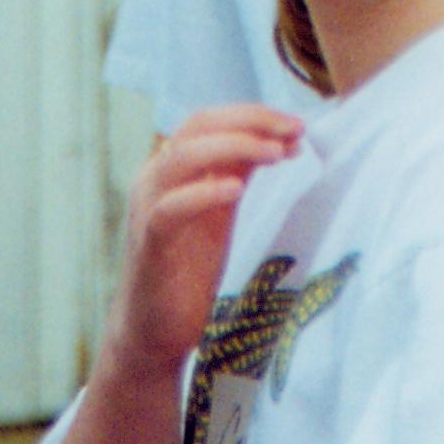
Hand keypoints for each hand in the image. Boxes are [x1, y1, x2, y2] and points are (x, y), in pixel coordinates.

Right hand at [104, 105, 302, 377]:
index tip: (296, 125)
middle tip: (295, 131)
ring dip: (233, 147)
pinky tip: (237, 189)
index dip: (253, 115)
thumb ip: (237, 173)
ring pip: (182, 157)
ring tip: (275, 154)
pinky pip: (170, 208)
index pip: (209, 120)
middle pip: (198, 127)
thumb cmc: (187, 267)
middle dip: (251, 122)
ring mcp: (147, 208)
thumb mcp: (220, 211)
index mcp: (171, 168)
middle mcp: (155, 179)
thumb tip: (278, 140)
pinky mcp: (149, 244)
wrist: (152, 328)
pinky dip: (203, 192)